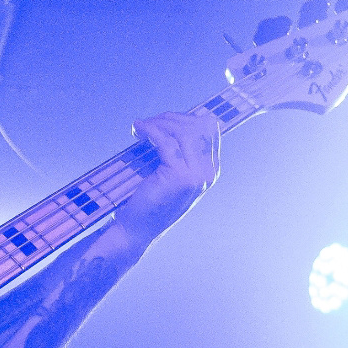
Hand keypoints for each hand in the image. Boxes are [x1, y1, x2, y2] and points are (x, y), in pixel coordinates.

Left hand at [111, 110, 219, 255]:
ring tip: (141, 127)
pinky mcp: (179, 176)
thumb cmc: (150, 199)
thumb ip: (180, 151)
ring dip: (160, 123)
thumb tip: (175, 119)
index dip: (184, 119)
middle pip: (199, 126)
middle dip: (171, 119)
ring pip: (183, 131)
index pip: (209, 129)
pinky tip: (138, 130)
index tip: (161, 122)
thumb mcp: (171, 172)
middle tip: (148, 123)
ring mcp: (197, 175)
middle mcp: (209, 172)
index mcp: (211, 170)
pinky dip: (151, 131)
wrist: (137, 229)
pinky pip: (166, 141)